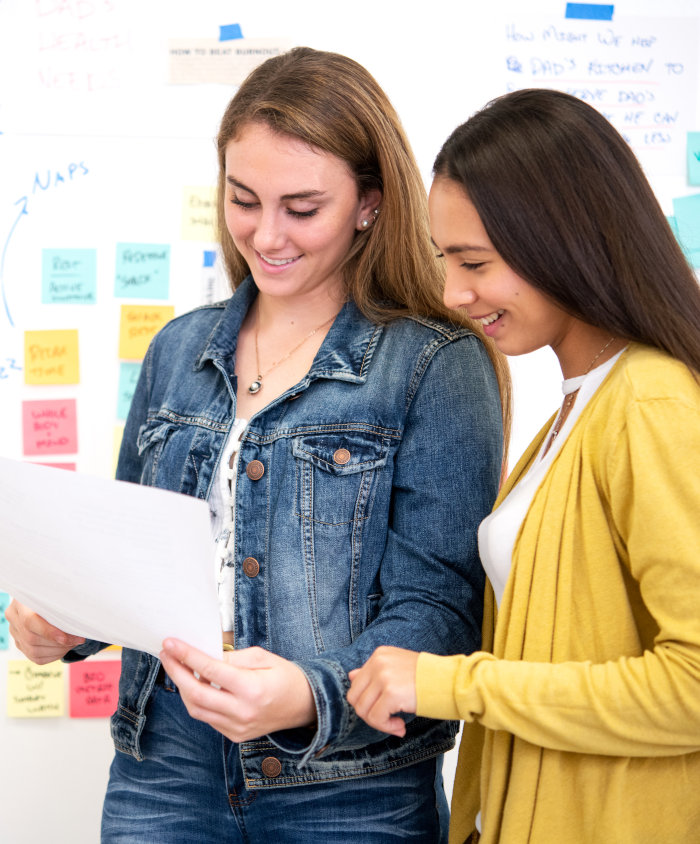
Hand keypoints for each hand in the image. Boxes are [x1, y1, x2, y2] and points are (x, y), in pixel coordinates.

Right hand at [5, 600, 85, 663]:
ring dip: (58, 650)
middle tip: (78, 639)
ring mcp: (15, 632)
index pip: (29, 621)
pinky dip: (54, 655)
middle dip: (58, 643)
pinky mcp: (20, 644)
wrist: (45, 597)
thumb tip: (78, 616)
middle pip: (32, 639)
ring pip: (34, 651)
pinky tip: (65, 647)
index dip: (48, 632)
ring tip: (73, 642)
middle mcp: (14, 618)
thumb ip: (62, 602)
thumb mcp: (57, 592)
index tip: (66, 638)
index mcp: (20, 602)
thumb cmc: (55, 593)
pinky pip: (36, 658)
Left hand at [159, 639, 316, 742]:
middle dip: (176, 672)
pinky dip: (198, 701)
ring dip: (183, 688)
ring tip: (178, 668)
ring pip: (197, 709)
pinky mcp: (235, 735)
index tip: (171, 644)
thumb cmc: (286, 677)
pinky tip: (196, 685)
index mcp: (251, 688)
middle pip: (196, 693)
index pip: (210, 671)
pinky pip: (207, 718)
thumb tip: (206, 656)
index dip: (187, 656)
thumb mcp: (263, 657)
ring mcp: (238, 727)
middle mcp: (242, 712)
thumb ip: (233, 658)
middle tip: (166, 655)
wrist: (305, 705)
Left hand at [347, 646, 419, 736]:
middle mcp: (378, 662)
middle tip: (389, 720)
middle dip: (369, 714)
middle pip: (355, 698)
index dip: (368, 702)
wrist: (451, 681)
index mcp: (379, 655)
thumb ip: (373, 672)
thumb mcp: (397, 668)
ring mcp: (383, 676)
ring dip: (379, 723)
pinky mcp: (390, 692)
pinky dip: (387, 727)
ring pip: (363, 710)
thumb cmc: (428, 678)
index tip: (386, 709)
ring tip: (397, 724)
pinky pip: (376, 718)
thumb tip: (351, 676)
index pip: (356, 684)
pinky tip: (401, 726)